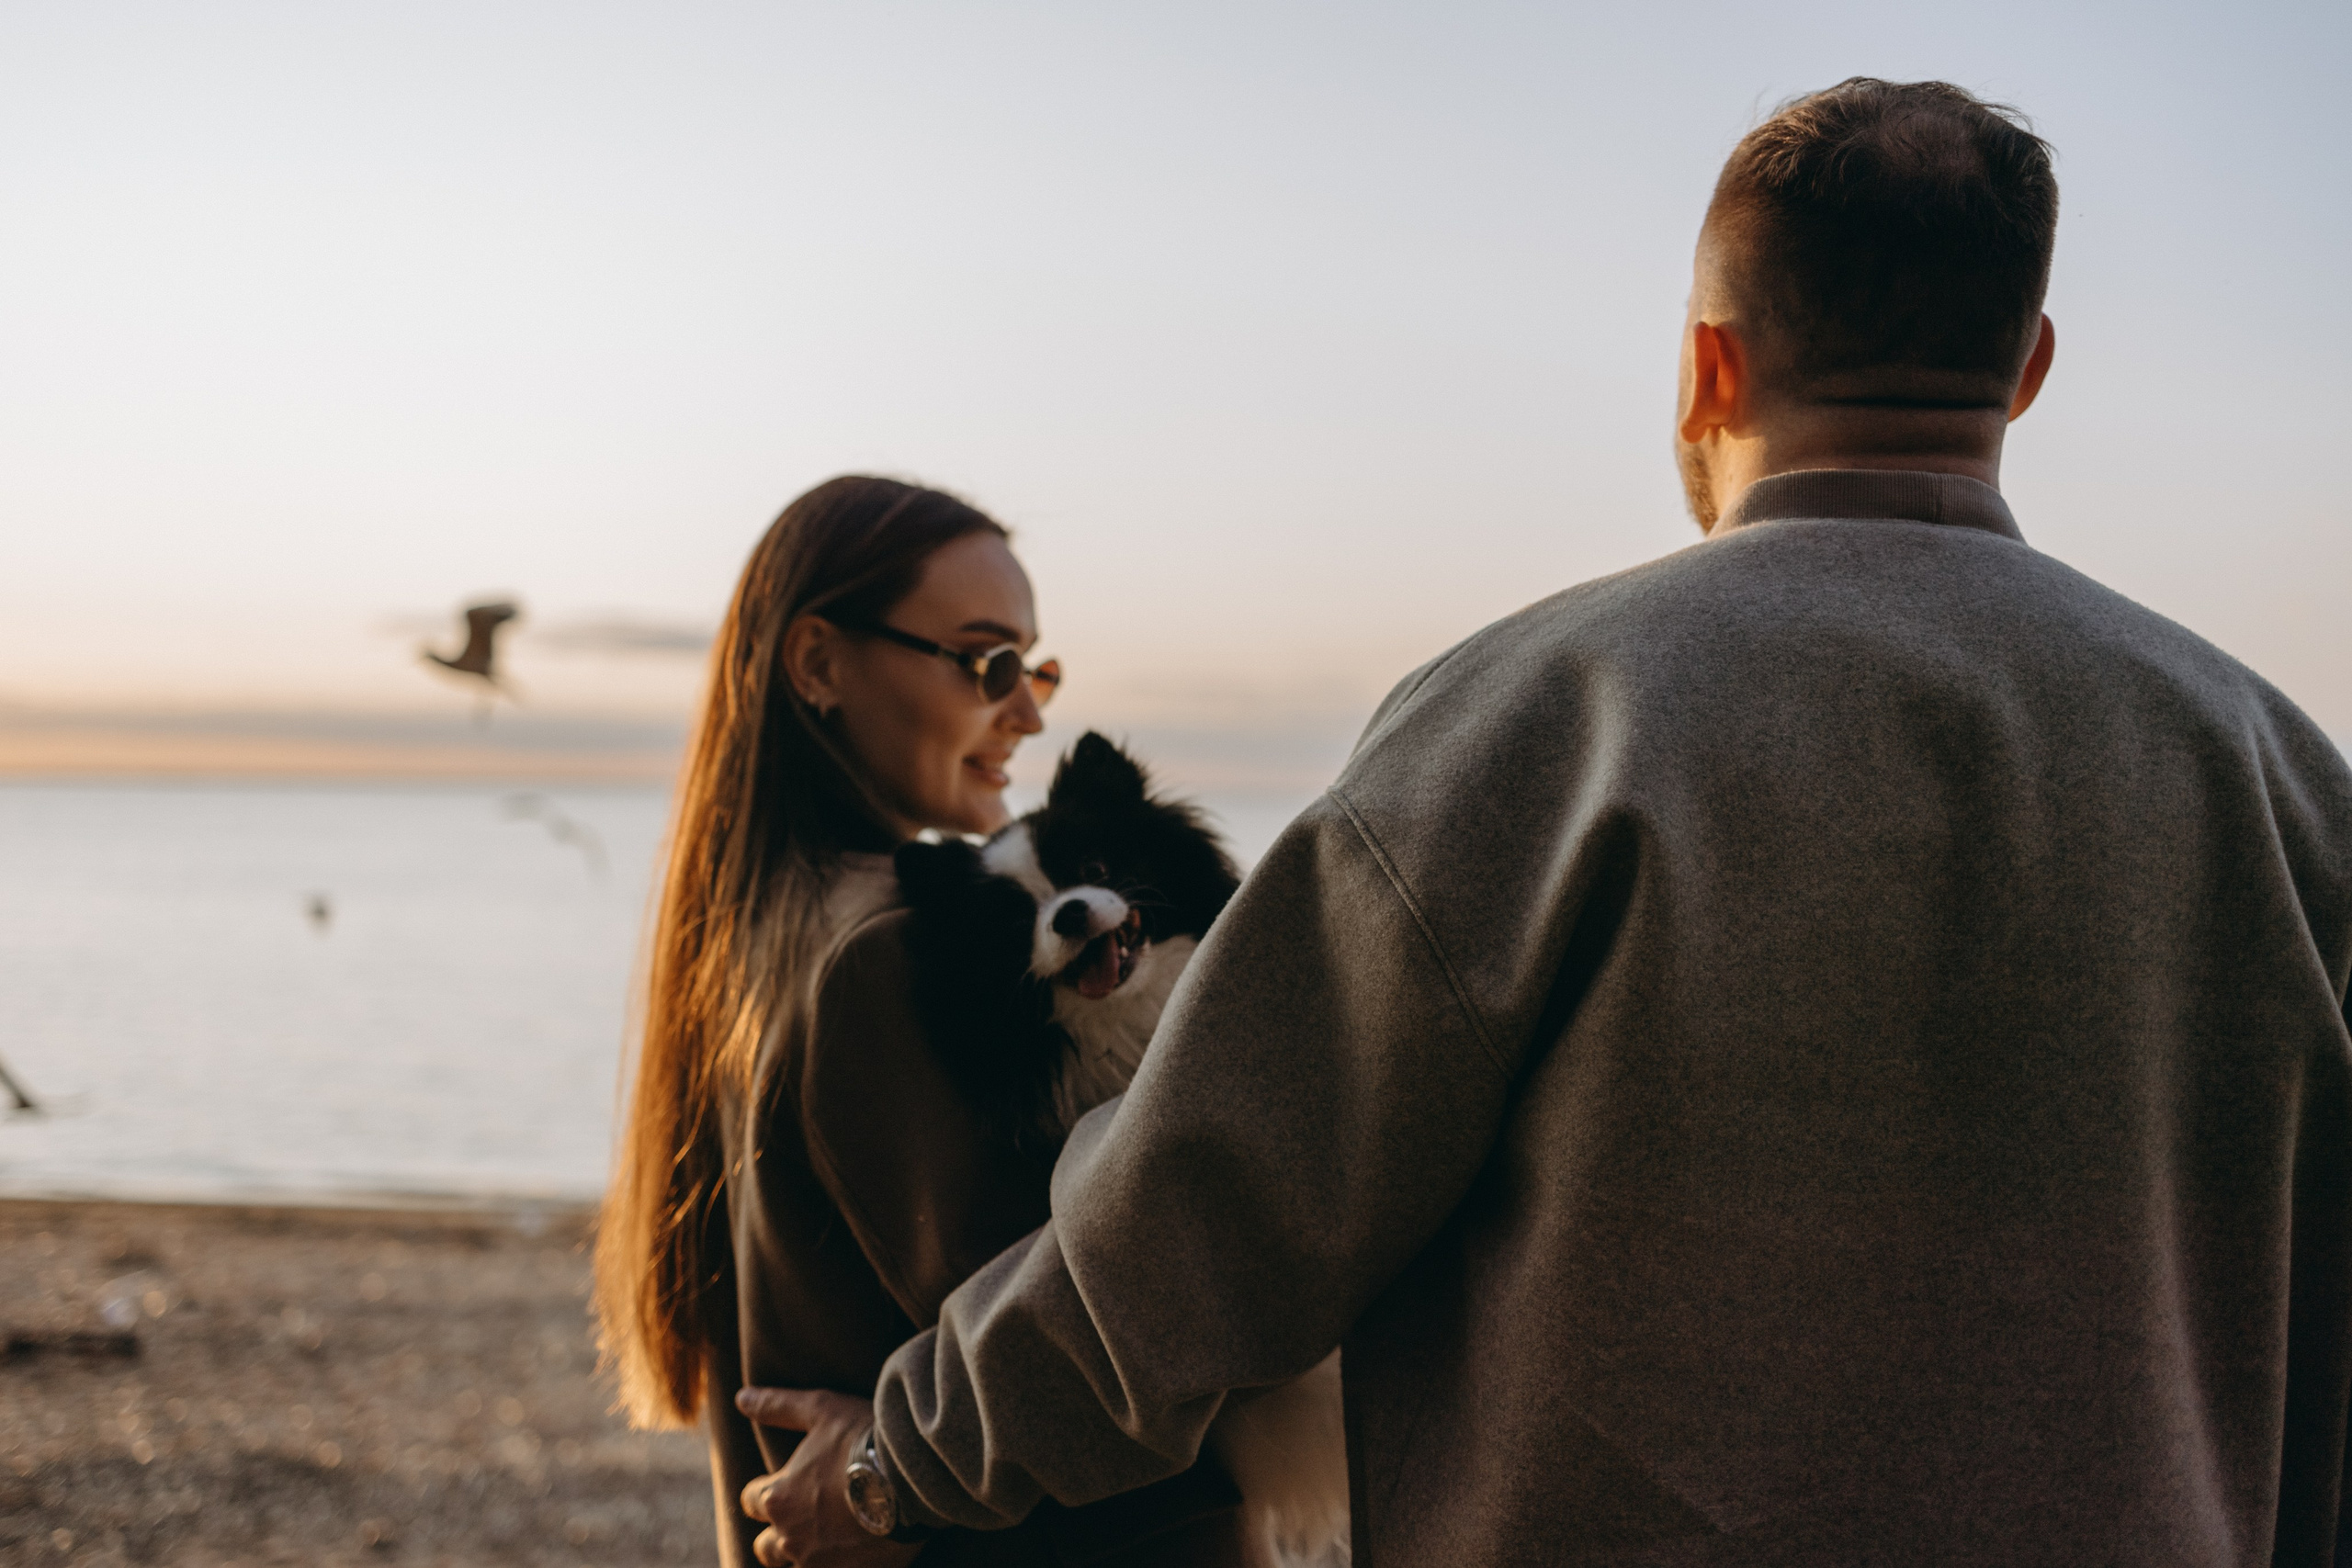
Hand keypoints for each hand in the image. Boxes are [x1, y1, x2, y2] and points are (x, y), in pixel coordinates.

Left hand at [736, 1386, 924, 1567]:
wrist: (911, 1478)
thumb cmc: (863, 1440)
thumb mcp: (820, 1410)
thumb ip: (778, 1406)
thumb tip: (742, 1398)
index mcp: (780, 1498)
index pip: (752, 1500)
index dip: (764, 1491)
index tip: (783, 1483)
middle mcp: (791, 1537)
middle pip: (765, 1547)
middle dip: (775, 1534)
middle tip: (802, 1518)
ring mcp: (819, 1563)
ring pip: (796, 1566)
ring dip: (805, 1553)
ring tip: (828, 1538)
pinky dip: (836, 1564)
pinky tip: (852, 1553)